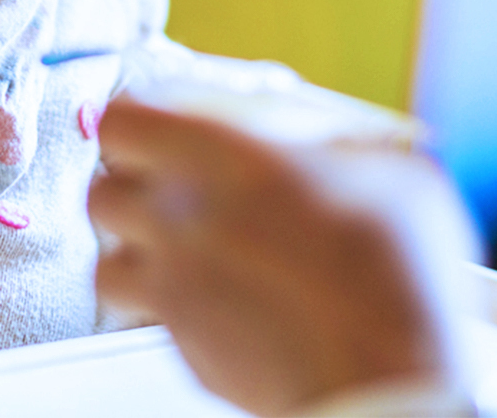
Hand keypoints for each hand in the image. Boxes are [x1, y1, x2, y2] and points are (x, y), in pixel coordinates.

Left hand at [90, 100, 475, 415]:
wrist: (384, 376)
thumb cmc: (394, 271)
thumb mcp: (392, 169)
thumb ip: (345, 142)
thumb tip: (337, 141)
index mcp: (222, 158)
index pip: (122, 120)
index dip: (134, 120)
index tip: (158, 121)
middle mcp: (180, 219)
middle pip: (102, 191)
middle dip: (127, 184)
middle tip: (166, 182)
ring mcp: (175, 289)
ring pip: (109, 257)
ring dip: (136, 244)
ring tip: (180, 241)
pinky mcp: (185, 347)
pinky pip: (148, 313)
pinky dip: (162, 301)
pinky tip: (207, 294)